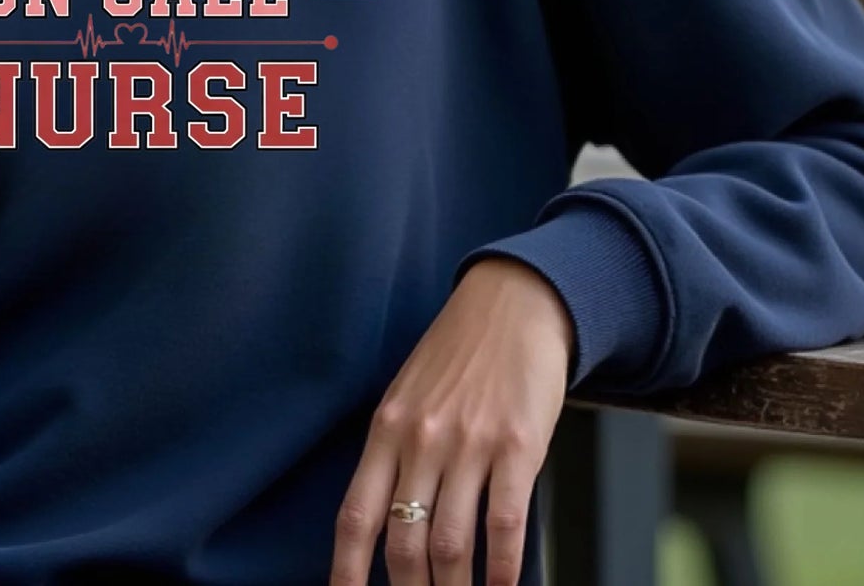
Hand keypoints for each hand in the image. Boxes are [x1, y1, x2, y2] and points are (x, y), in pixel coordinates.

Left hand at [329, 257, 574, 585]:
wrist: (513, 304)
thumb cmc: (458, 353)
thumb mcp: (408, 393)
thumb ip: (395, 450)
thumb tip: (387, 521)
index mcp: (387, 427)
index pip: (355, 515)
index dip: (346, 571)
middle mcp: (421, 439)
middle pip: (403, 543)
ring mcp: (469, 444)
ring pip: (452, 544)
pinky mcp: (517, 446)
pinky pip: (505, 525)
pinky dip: (504, 570)